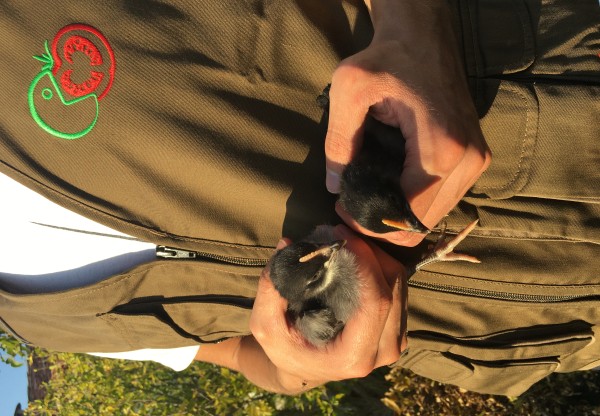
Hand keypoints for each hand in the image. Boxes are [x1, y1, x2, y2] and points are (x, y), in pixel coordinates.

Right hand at [249, 225, 406, 392]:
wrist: (302, 368)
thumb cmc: (285, 347)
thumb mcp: (265, 325)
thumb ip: (270, 287)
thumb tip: (287, 244)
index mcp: (355, 356)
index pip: (376, 301)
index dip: (365, 262)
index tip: (342, 235)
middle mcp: (382, 352)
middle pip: (393, 288)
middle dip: (370, 251)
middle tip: (342, 230)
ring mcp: (395, 342)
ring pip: (400, 284)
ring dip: (375, 255)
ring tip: (347, 239)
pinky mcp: (398, 330)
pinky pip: (399, 287)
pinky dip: (380, 265)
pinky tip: (357, 255)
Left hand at [325, 0, 490, 246]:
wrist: (423, 34)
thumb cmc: (387, 57)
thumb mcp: (350, 89)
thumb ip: (339, 141)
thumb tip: (334, 185)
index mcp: (442, 149)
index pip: (406, 214)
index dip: (371, 220)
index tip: (343, 206)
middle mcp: (469, 161)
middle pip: (423, 222)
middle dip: (384, 223)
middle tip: (352, 204)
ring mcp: (477, 160)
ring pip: (435, 215)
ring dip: (400, 215)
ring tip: (367, 195)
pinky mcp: (476, 157)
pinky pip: (444, 198)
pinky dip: (416, 202)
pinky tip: (390, 185)